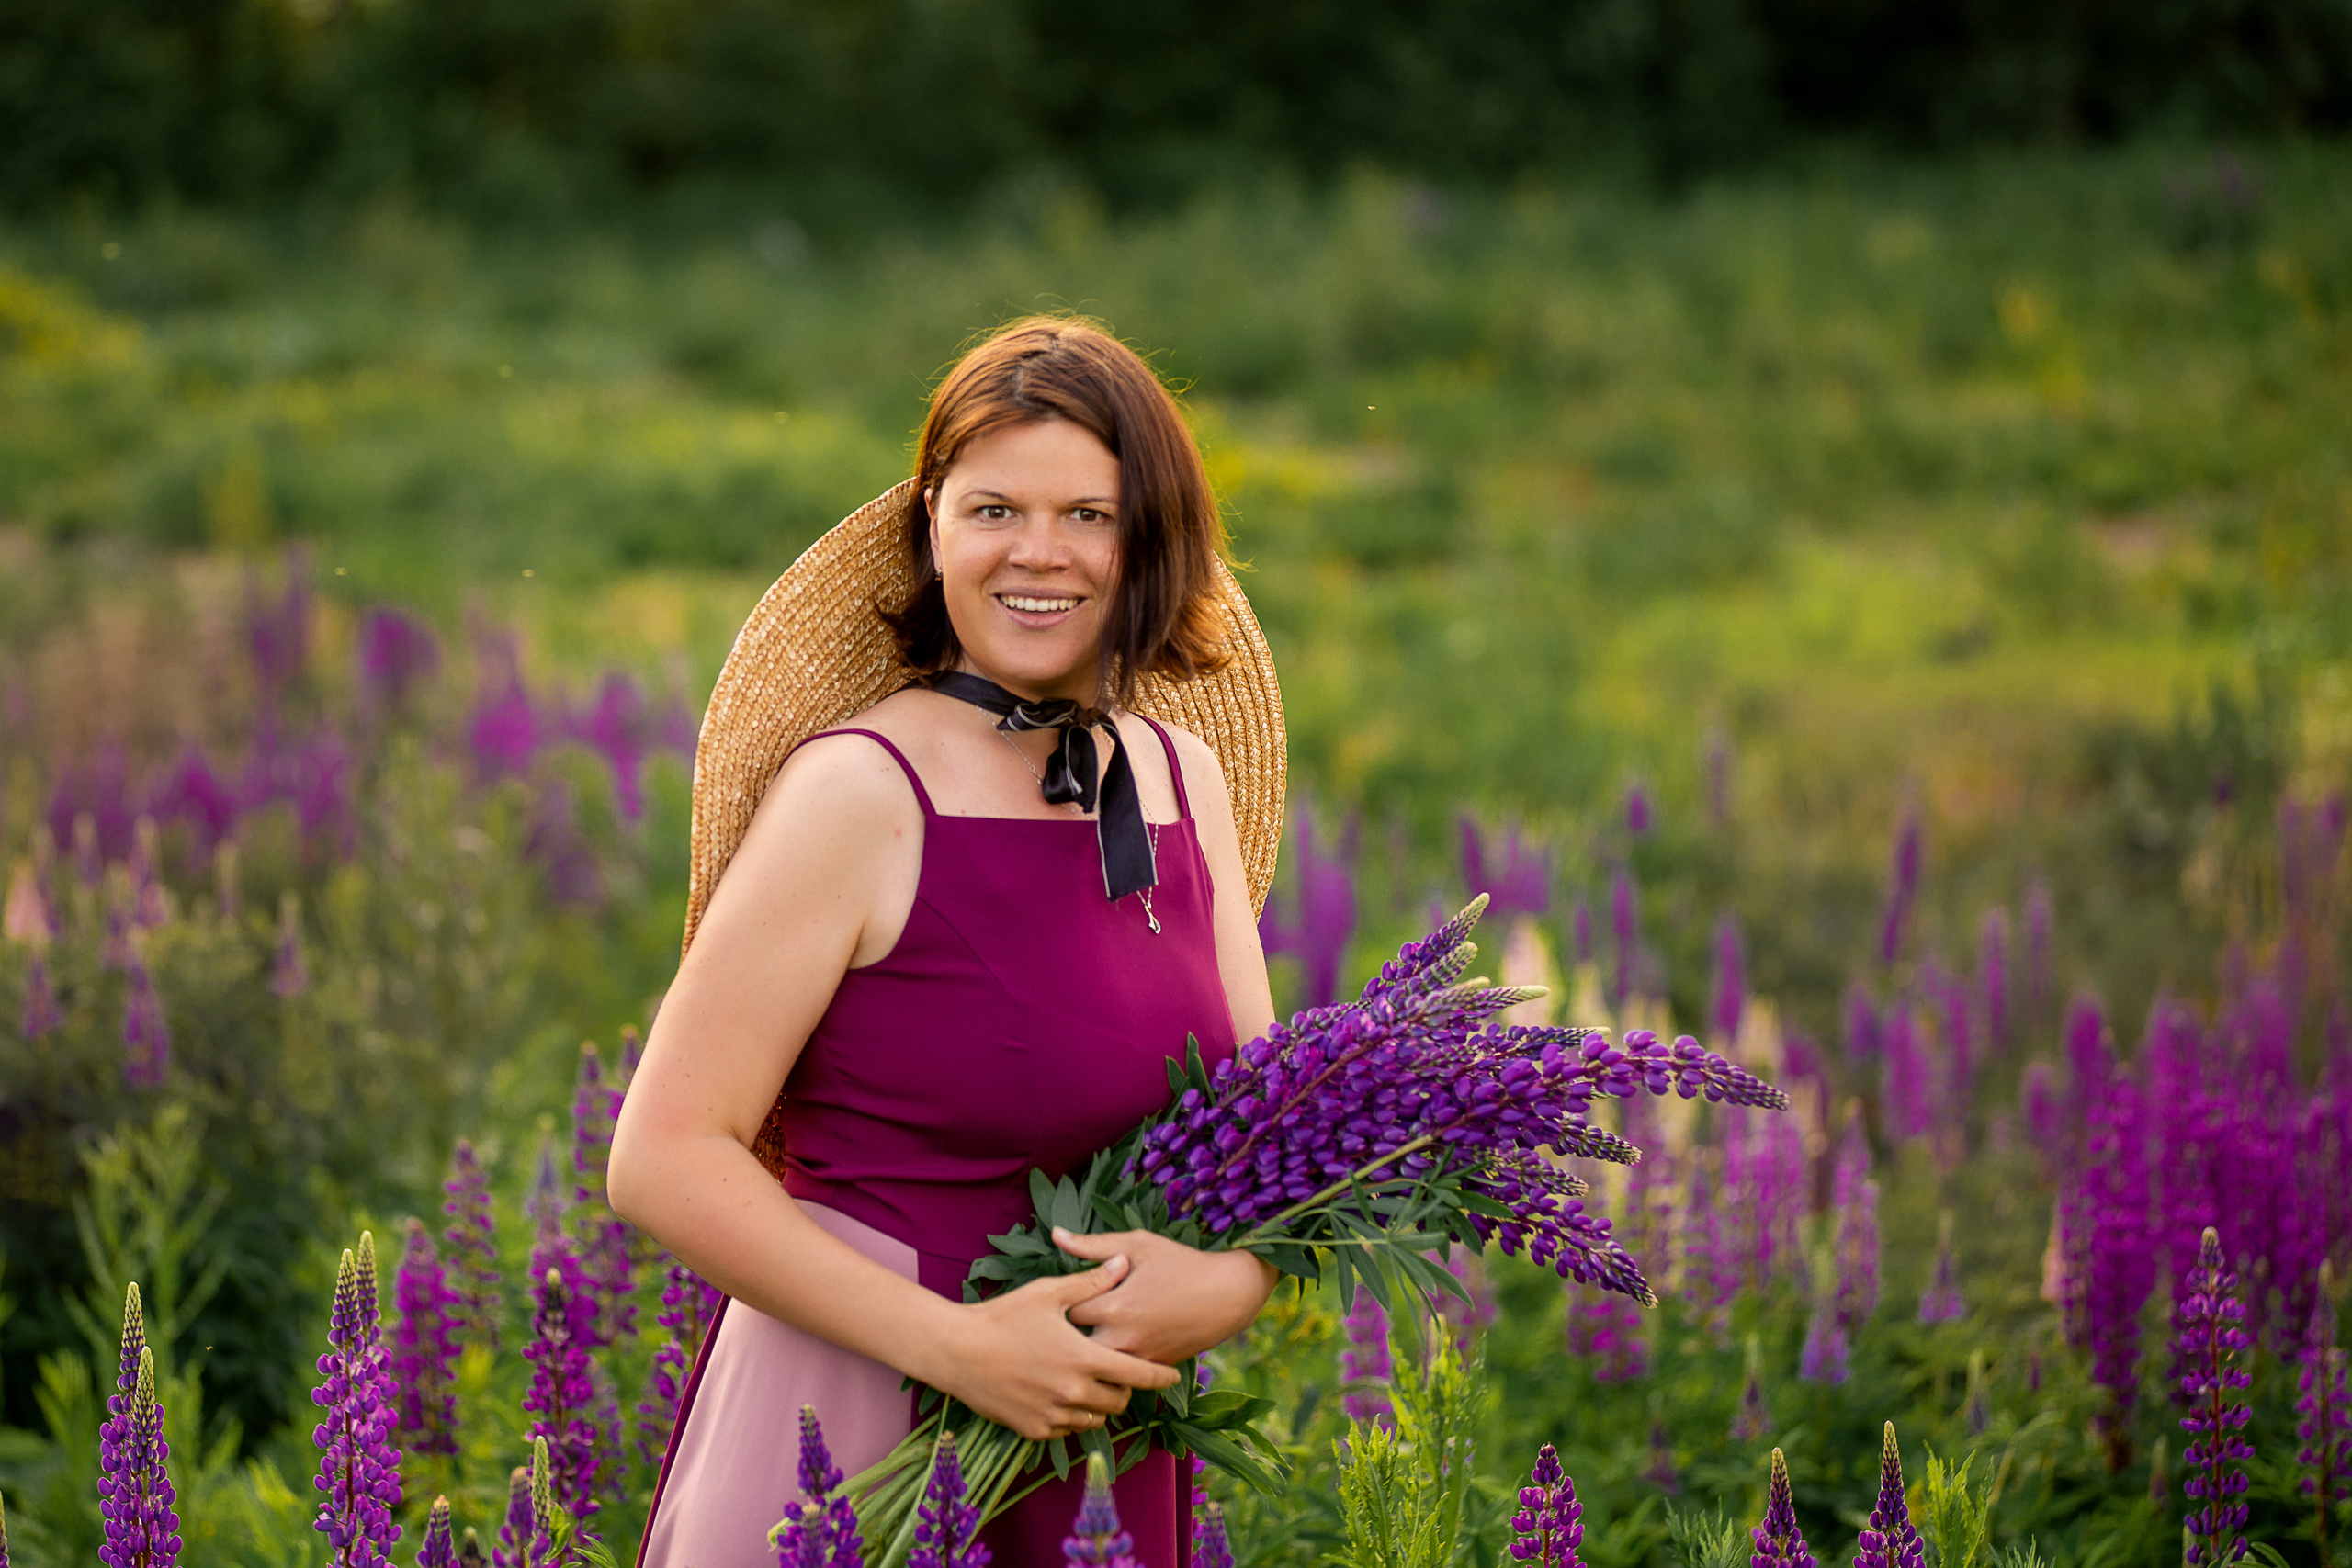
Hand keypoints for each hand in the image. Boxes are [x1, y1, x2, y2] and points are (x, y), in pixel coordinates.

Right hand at [929, 1254, 1181, 1441]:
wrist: (957, 1351)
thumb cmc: (1003, 1316)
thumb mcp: (1049, 1293)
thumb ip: (1091, 1282)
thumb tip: (1123, 1262)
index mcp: (1084, 1358)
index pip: (1138, 1374)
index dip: (1160, 1376)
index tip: (1174, 1376)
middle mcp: (1074, 1392)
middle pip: (1118, 1400)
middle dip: (1122, 1387)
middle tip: (1115, 1371)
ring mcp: (1053, 1415)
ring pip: (1094, 1418)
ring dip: (1097, 1404)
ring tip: (1087, 1383)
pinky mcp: (1034, 1429)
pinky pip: (1066, 1429)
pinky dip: (1071, 1416)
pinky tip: (1060, 1395)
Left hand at [1055, 1227, 1278, 1364]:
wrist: (1228, 1295)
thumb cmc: (1182, 1263)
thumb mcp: (1138, 1245)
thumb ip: (1093, 1245)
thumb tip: (1056, 1234)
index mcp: (1114, 1306)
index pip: (1066, 1310)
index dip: (1063, 1299)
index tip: (1068, 1290)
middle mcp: (1122, 1339)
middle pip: (1074, 1345)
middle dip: (1068, 1331)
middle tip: (1072, 1315)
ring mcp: (1138, 1359)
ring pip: (1095, 1365)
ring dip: (1088, 1349)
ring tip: (1090, 1331)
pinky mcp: (1152, 1369)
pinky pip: (1119, 1373)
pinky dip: (1112, 1360)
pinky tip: (1116, 1341)